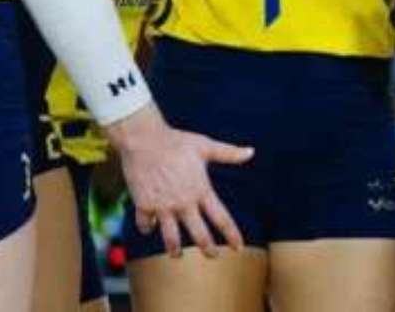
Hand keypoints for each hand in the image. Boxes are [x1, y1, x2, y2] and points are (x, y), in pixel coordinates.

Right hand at [107, 105, 253, 258]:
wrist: (144, 138)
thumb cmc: (176, 140)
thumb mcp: (205, 146)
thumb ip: (228, 153)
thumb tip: (251, 152)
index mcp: (201, 190)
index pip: (221, 218)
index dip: (231, 235)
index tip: (238, 246)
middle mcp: (183, 203)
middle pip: (199, 235)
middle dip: (208, 249)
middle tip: (212, 256)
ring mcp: (163, 206)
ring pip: (171, 238)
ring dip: (174, 249)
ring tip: (176, 255)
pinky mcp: (144, 205)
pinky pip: (145, 224)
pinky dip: (147, 227)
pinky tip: (150, 227)